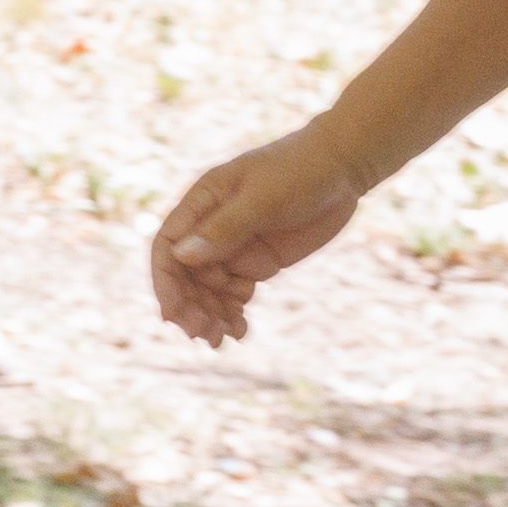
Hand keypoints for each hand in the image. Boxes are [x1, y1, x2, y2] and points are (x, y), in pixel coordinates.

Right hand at [149, 125, 364, 345]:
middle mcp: (211, 228)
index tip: (174, 315)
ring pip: (209, 290)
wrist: (341, 167)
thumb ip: (225, 227)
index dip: (166, 283)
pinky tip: (239, 332)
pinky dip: (232, 313)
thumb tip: (181, 256)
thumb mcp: (263, 198)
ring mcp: (235, 246)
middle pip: (186, 276)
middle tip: (205, 334)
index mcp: (201, 203)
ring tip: (222, 339)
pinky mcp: (258, 261)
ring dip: (210, 315)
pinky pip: (235, 294)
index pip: (168, 247)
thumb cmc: (299, 171)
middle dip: (190, 307)